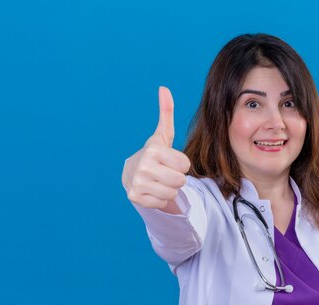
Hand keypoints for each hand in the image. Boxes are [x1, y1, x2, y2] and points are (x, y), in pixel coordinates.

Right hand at [122, 87, 190, 210]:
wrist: (133, 173)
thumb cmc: (155, 154)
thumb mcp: (163, 135)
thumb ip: (166, 113)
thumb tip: (164, 88)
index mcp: (153, 150)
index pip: (185, 165)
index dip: (182, 164)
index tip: (171, 161)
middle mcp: (143, 166)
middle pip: (180, 180)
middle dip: (177, 178)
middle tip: (166, 172)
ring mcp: (137, 183)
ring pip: (172, 193)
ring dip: (170, 189)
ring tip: (160, 181)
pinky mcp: (135, 197)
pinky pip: (162, 203)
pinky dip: (160, 199)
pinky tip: (153, 189)